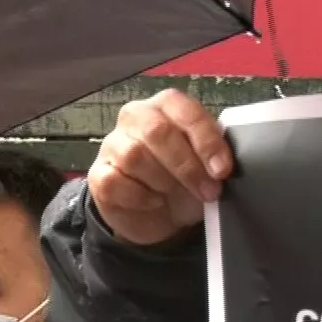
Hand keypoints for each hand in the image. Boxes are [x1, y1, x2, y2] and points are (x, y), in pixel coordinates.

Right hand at [90, 88, 231, 245]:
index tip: (222, 170)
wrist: (157, 215)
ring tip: (175, 195)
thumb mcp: (207, 166)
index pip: (185, 111)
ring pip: (134, 156)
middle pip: (156, 131)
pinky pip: (115, 181)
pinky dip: (140, 197)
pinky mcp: (98, 174)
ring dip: (163, 182)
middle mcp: (136, 117)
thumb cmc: (184, 181)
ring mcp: (113, 144)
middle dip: (186, 165)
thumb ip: (215, 156)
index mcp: (167, 106)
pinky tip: (153, 202)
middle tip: (208, 191)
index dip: (206, 141)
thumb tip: (224, 165)